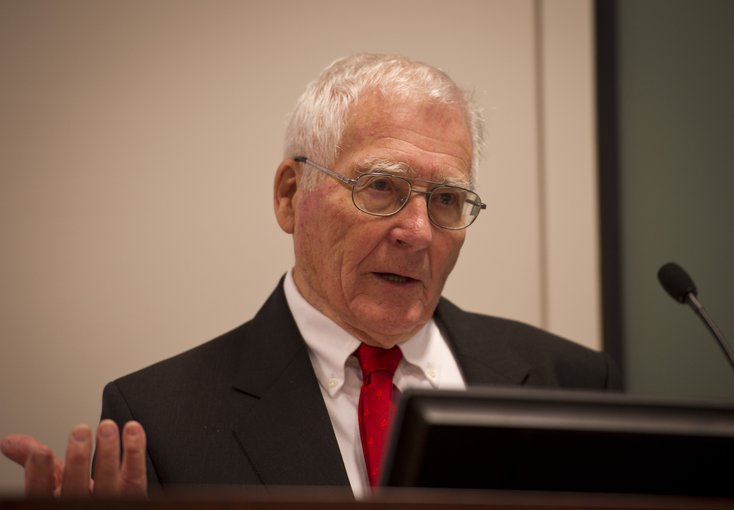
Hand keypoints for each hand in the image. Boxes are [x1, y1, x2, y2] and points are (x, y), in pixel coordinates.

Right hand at [1, 420, 146, 498]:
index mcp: (54, 503)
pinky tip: (133, 431)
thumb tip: (12, 441)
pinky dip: (135, 452)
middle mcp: (78, 506)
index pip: (40, 493)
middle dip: (78, 459)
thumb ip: (35, 461)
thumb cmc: (78, 500)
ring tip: (107, 426)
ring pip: (108, 481)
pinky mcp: (134, 499)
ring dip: (108, 451)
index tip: (41, 450)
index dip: (39, 474)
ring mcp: (108, 504)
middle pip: (76, 488)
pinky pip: (135, 476)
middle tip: (80, 431)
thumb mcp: (54, 482)